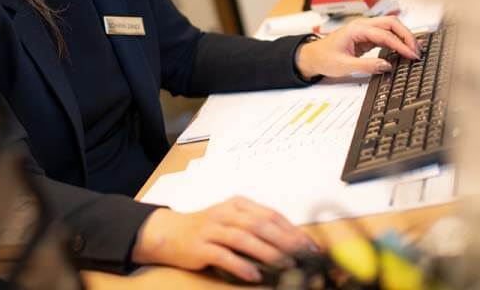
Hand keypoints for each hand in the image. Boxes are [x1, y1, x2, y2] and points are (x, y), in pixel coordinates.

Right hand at [131, 196, 315, 282]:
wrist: (169, 233)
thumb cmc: (208, 228)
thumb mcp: (232, 219)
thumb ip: (256, 226)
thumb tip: (291, 242)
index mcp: (237, 204)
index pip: (270, 215)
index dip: (292, 230)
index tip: (310, 245)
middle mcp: (225, 213)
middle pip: (260, 225)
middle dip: (285, 241)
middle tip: (303, 256)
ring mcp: (211, 229)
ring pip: (243, 238)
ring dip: (267, 252)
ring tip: (285, 265)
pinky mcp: (200, 246)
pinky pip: (223, 255)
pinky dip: (240, 265)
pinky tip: (255, 275)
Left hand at [295, 16, 420, 77]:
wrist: (312, 57)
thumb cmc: (324, 58)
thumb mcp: (344, 66)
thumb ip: (366, 66)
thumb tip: (386, 65)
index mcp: (356, 29)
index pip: (385, 35)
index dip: (401, 45)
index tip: (411, 55)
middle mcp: (362, 26)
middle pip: (392, 24)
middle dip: (407, 36)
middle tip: (417, 51)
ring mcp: (365, 31)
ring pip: (390, 28)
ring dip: (404, 37)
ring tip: (414, 51)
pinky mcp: (367, 38)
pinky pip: (386, 36)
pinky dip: (397, 41)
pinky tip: (404, 49)